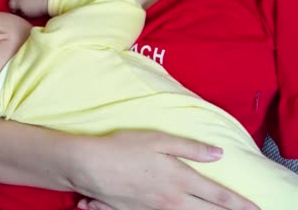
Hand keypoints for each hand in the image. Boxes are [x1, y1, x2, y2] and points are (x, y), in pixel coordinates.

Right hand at [69, 130, 258, 209]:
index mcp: (179, 179)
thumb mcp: (158, 140)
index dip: (238, 202)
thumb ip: (190, 148)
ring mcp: (154, 209)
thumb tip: (217, 154)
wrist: (88, 165)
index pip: (217, 194)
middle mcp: (171, 199)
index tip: (254, 208)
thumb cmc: (122, 147)